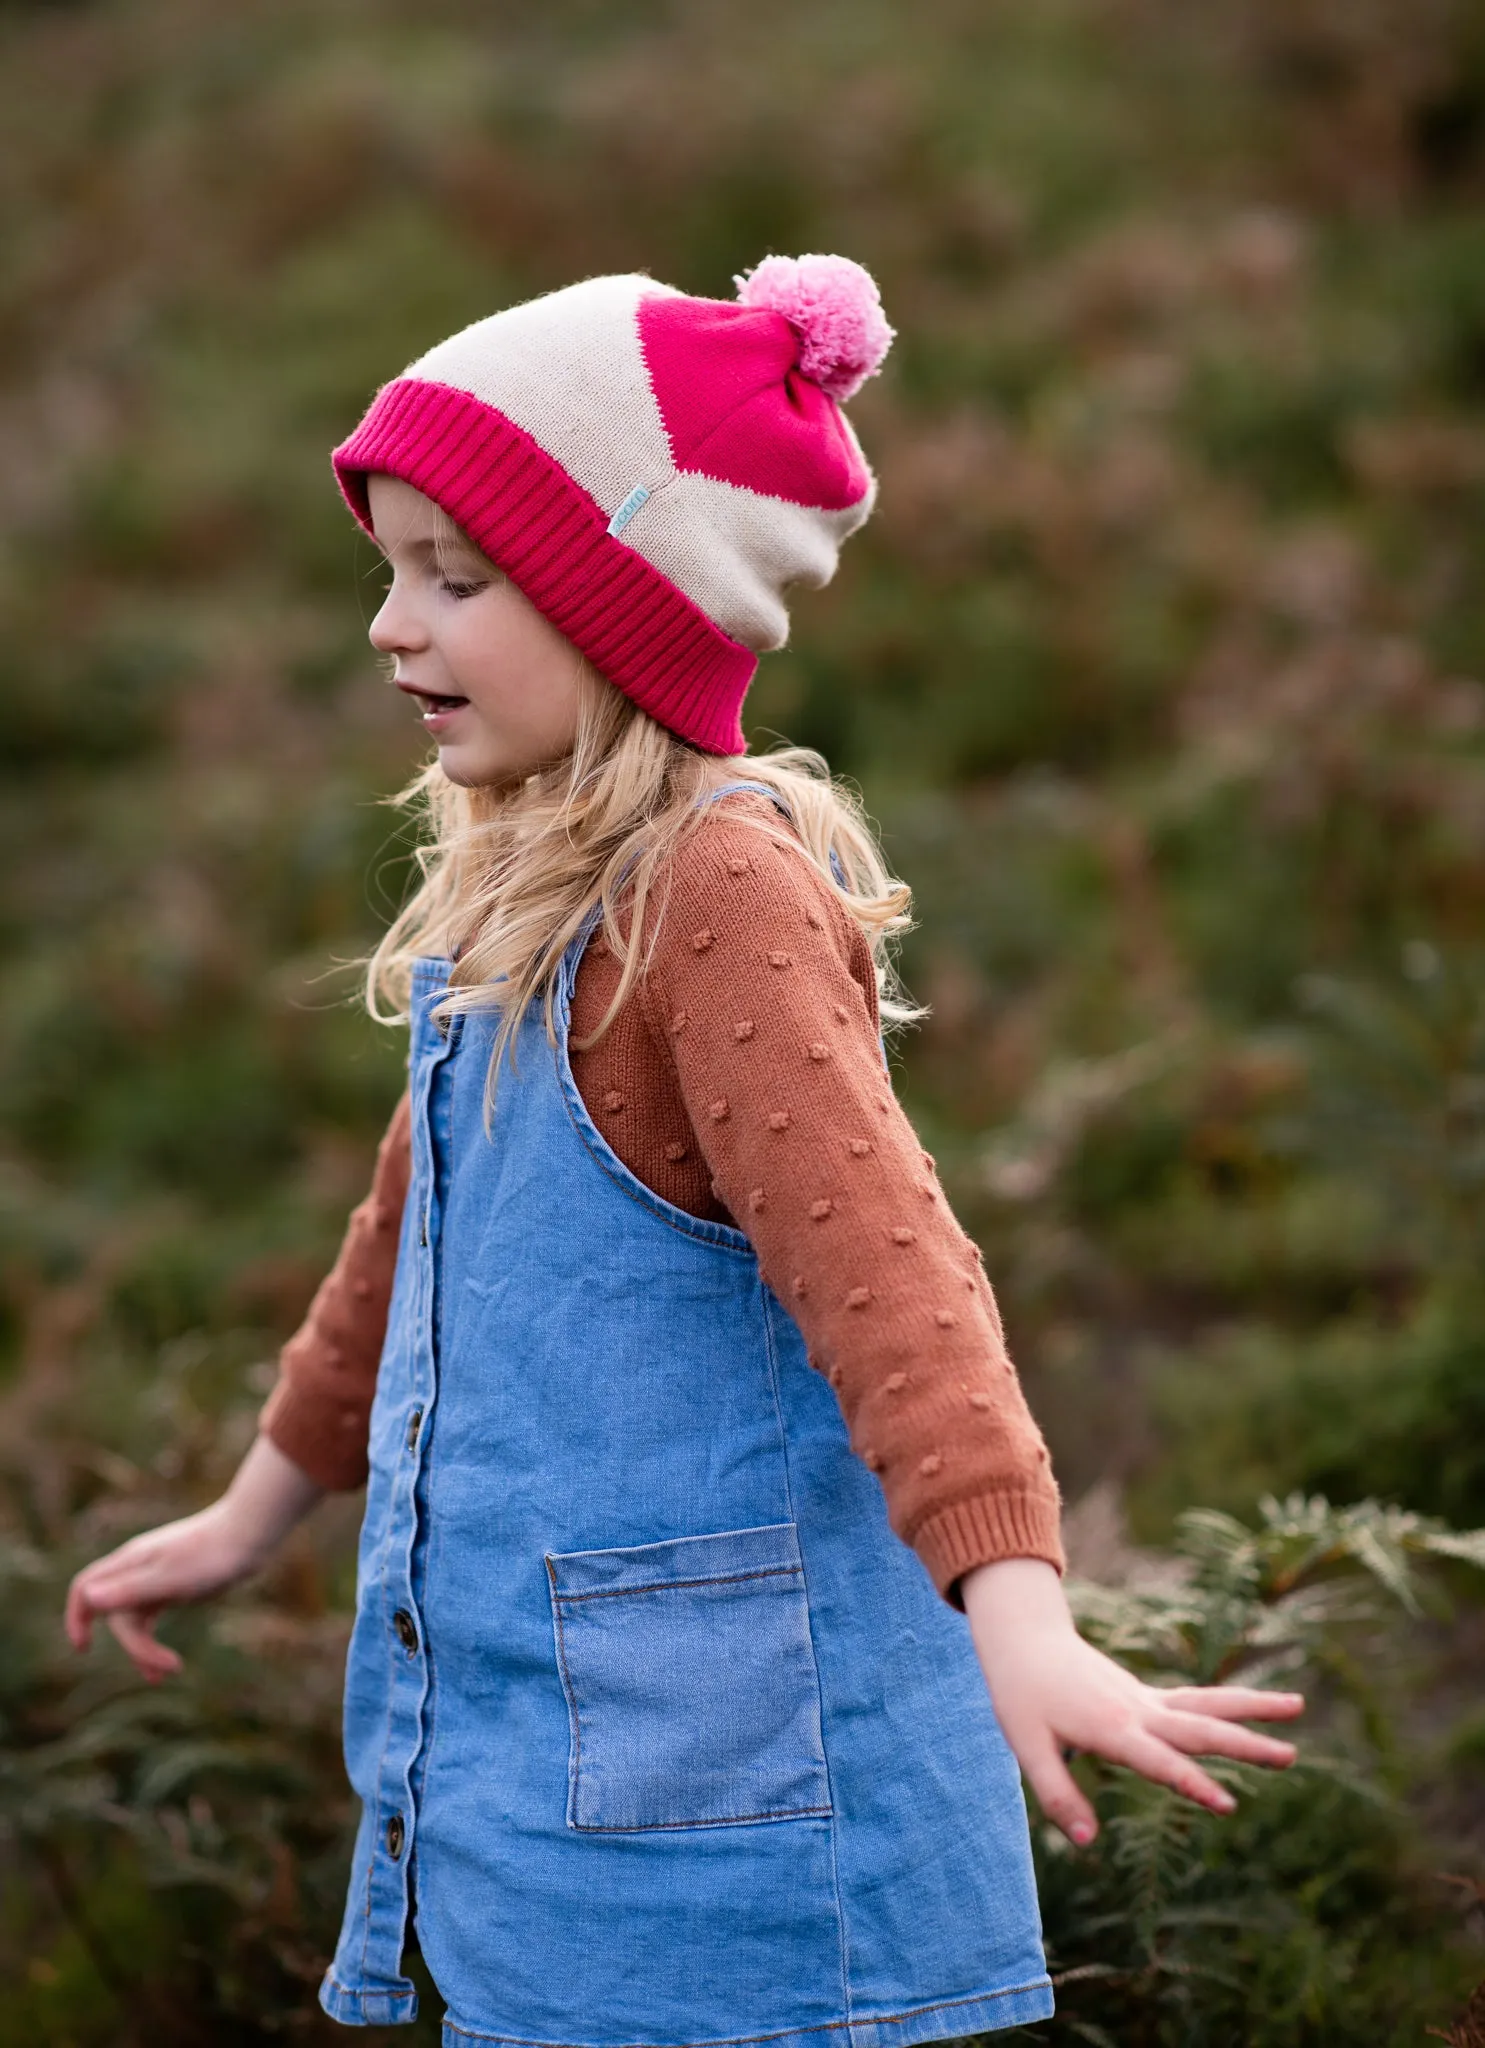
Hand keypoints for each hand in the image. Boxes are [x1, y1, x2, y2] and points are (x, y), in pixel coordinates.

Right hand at [64, 1434, 324, 1682]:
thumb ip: (130, 1589)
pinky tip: (170, 1662)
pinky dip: (155, 1640)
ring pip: (134, 1619)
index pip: (84, 1588)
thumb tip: (88, 1598)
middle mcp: (137, 1568)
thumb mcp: (170, 1578)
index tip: (83, 1649)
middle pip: (115, 1614)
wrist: (252, 1532)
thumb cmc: (212, 1555)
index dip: (76, 1617)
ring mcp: (156, 1576)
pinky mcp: (175, 1584)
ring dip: (144, 1649)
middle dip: (133, 1646)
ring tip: (166, 1675)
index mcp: (130, 1562)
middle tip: (164, 1670)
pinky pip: (153, 1616)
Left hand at [961, 1556, 1304, 1846]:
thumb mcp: (1028, 1748)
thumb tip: (1089, 1842)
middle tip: (1292, 1755)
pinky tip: (1255, 1712)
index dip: (1191, 1784)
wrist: (1024, 1638)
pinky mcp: (1145, 1696)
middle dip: (1245, 1743)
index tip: (1227, 1805)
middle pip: (1200, 1728)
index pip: (1159, 1762)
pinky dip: (1227, 1703)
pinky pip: (1195, 1699)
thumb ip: (1059, 1796)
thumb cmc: (1021, 1695)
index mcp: (1110, 1728)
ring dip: (1252, 1706)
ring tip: (1299, 1705)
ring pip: (1207, 1702)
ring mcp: (1145, 1699)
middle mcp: (1137, 1711)